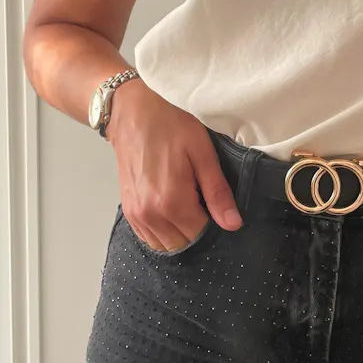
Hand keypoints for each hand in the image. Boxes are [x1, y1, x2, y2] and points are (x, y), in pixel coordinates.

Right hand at [105, 80, 242, 251]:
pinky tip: (174, 215)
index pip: (201, 235)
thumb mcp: (202, 154)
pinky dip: (164, 234)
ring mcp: (137, 215)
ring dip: (182, 236)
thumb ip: (217, 192)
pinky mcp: (129, 211)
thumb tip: (233, 224)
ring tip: (191, 211)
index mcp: (172, 201)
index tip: (220, 212)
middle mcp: (151, 215)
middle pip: (184, 245)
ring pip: (166, 246)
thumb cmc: (170, 127)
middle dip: (199, 233)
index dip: (216, 227)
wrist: (132, 116)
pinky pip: (149, 239)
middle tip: (206, 209)